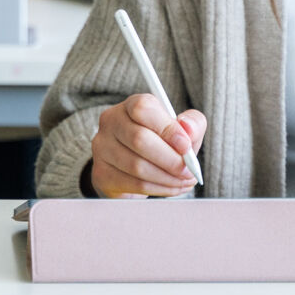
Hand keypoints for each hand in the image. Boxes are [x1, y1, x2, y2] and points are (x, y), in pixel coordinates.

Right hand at [88, 92, 206, 198]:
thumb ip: (192, 124)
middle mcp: (111, 122)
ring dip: (167, 178)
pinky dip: (158, 189)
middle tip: (189, 171)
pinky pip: (133, 184)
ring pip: (137, 166)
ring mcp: (102, 147)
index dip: (167, 128)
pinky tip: (171, 188)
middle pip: (139, 139)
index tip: (186, 145)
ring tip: (184, 181)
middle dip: (170, 159)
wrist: (133, 168)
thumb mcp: (182, 129)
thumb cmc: (162, 142)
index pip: (143, 109)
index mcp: (131, 105)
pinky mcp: (102, 173)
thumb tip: (188, 129)